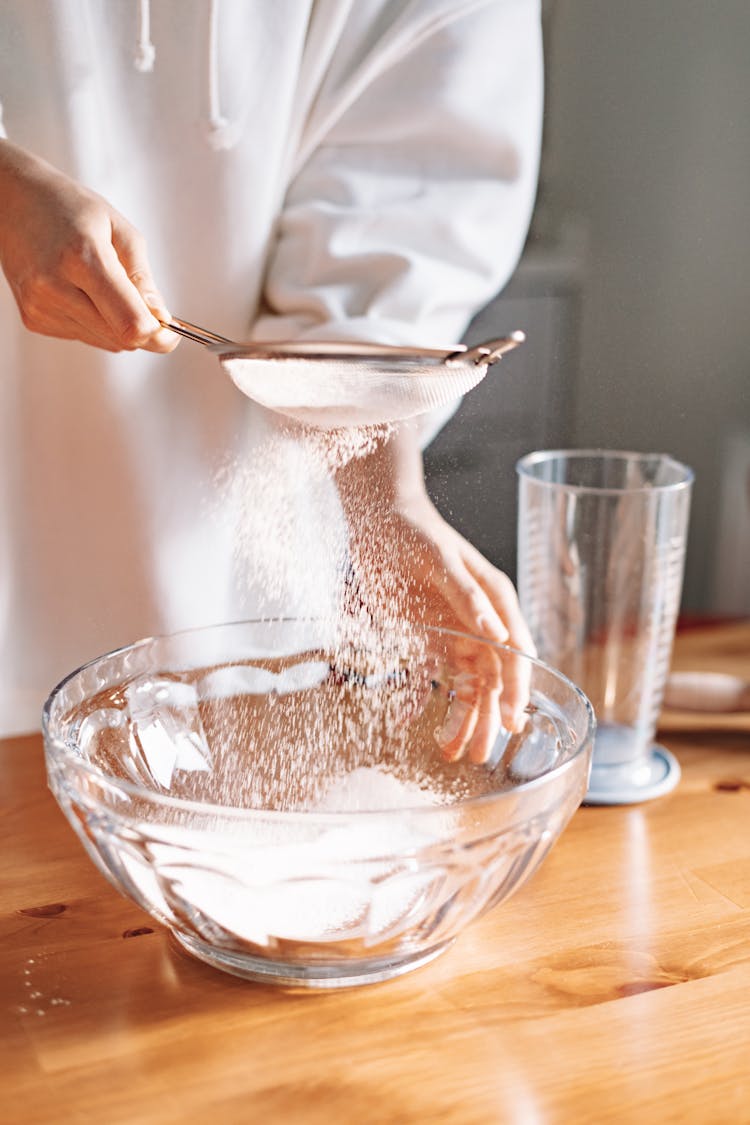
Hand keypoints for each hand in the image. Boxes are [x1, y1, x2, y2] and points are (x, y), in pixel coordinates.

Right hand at [0, 140, 176, 352]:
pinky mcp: (33, 318)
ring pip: (105, 343)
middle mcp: (55, 287)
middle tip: (149, 308)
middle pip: (121, 340)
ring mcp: (40, 306)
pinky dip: (95, 321)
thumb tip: (160, 318)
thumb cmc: (66, 206)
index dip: (158, 334)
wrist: (11, 201)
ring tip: (105, 286)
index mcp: (82, 258)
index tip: (170, 328)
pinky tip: (82, 291)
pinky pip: (84, 336)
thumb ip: (142, 277)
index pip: (131, 324)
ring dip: (118, 324)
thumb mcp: (117, 229)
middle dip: (144, 330)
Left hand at [335, 429, 534, 762]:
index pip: (515, 654)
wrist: (380, 520)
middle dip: (490, 718)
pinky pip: (430, 677)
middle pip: (493, 680)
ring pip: (467, 686)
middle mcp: (481, 624)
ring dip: (464, 718)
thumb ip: (469, 596)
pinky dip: (424, 700)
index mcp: (495, 603)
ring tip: (455, 752)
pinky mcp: (426, 639)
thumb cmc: (419, 534)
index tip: (513, 720)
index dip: (517, 689)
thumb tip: (496, 632)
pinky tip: (417, 721)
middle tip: (482, 753)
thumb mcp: (443, 561)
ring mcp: (454, 634)